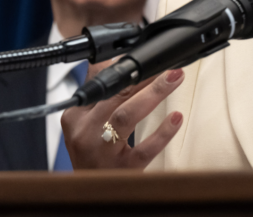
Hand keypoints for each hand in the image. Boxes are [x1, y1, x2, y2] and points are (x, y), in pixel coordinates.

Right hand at [60, 62, 184, 168]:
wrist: (89, 194)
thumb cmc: (91, 153)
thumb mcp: (83, 122)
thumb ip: (98, 91)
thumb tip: (111, 58)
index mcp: (76, 117)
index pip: (102, 84)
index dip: (128, 68)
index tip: (148, 58)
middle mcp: (86, 133)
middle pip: (115, 96)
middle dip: (144, 77)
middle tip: (169, 66)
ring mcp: (103, 152)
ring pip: (126, 117)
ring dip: (153, 94)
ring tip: (174, 79)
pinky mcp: (122, 170)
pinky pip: (143, 149)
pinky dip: (162, 133)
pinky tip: (176, 118)